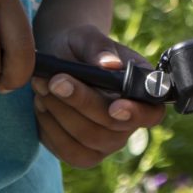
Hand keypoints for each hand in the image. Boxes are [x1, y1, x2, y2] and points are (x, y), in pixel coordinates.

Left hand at [33, 23, 164, 167]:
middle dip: (80, 103)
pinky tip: (41, 104)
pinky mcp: (82, 154)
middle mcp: (128, 124)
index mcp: (141, 92)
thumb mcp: (86, 37)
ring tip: (41, 86)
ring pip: (86, 142)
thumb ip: (98, 48)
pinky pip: (66, 151)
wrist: (57, 61)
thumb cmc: (78, 47)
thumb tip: (110, 65)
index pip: (151, 114)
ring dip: (60, 114)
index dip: (136, 114)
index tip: (114, 106)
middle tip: (54, 79)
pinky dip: (49, 127)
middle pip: (111, 129)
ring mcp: (106, 143)